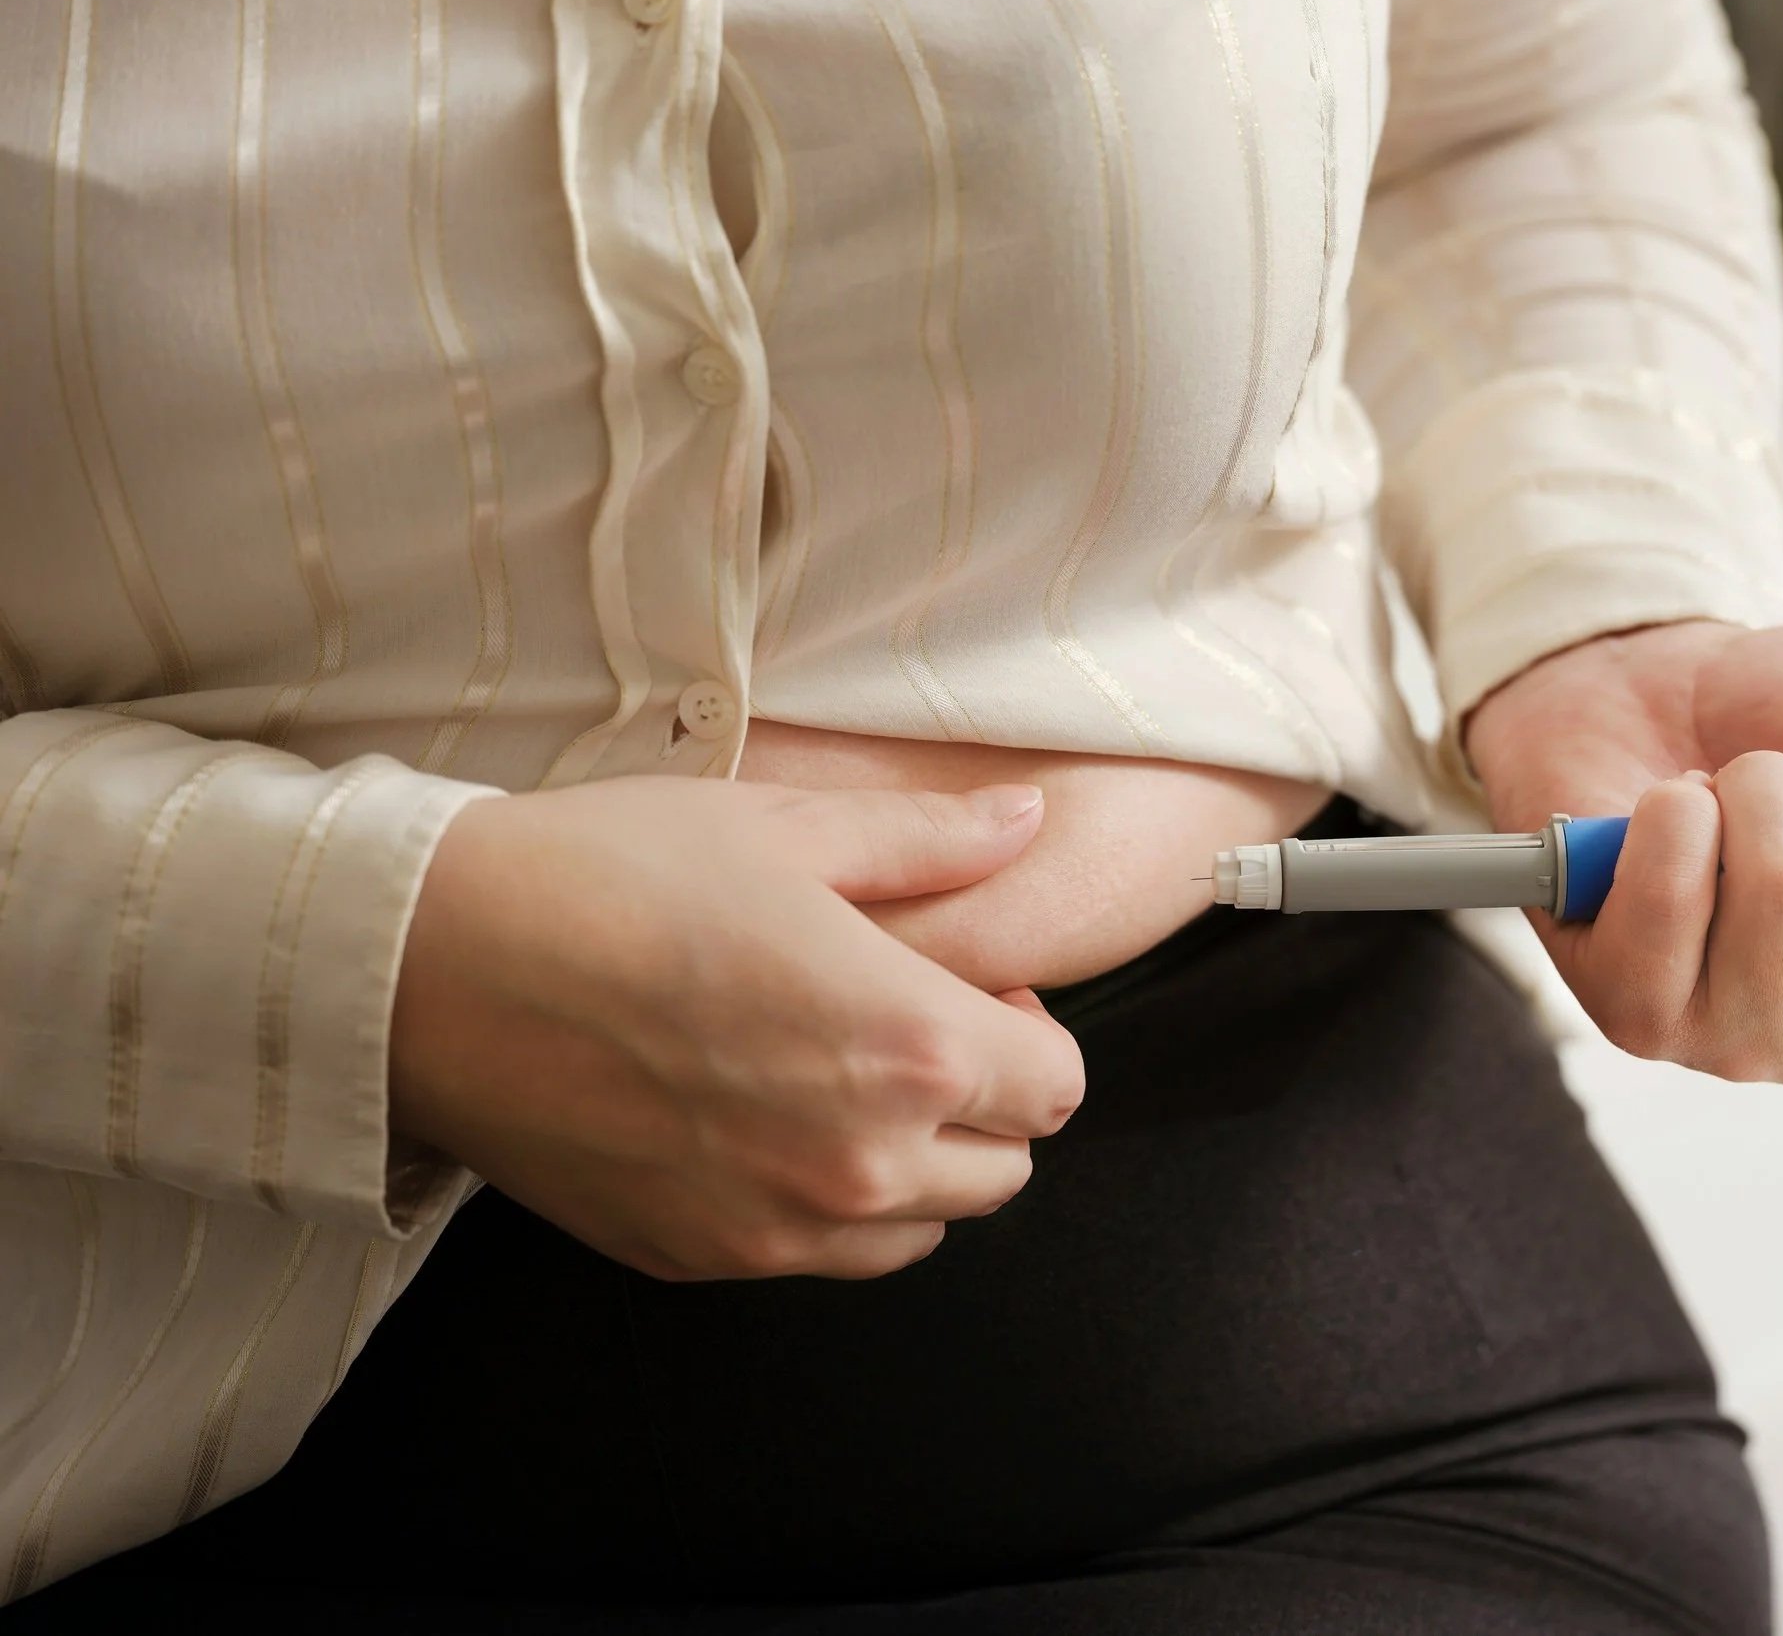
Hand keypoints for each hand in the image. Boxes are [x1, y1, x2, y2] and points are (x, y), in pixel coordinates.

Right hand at [390, 777, 1083, 1280]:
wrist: (432, 966)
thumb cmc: (611, 877)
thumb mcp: (786, 829)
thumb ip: (927, 843)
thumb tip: (1025, 820)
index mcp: (910, 1047)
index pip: (1054, 1085)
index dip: (1027, 1028)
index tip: (971, 988)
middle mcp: (862, 1163)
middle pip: (1005, 1169)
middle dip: (984, 1101)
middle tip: (906, 1026)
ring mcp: (779, 1229)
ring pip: (922, 1229)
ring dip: (916, 1164)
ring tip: (836, 1078)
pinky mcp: (702, 1259)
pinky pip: (821, 1259)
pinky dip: (826, 1207)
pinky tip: (762, 1124)